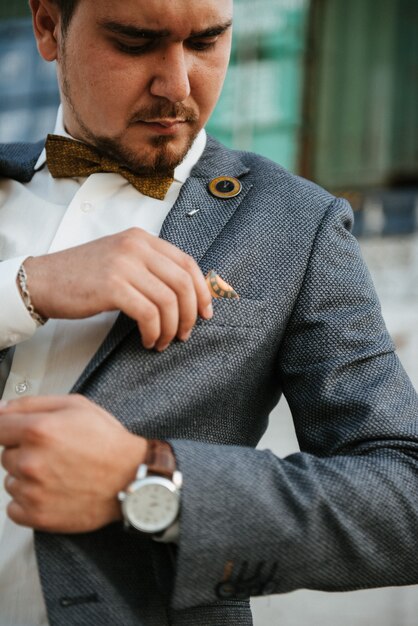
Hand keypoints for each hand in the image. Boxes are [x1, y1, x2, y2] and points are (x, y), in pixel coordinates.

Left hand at [0, 395, 145, 532]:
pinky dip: (28, 501)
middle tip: (55, 453)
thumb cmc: (109, 443)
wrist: (131, 478)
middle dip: (25, 452)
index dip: (10, 429)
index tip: (18, 434)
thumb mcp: (76, 406)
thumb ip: (32, 403)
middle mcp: (30, 461)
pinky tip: (52, 491)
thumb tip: (1, 409)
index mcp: (39, 430)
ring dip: (27, 477)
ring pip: (11, 481)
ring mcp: (32, 491)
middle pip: (6, 455)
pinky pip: (13, 507)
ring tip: (59, 473)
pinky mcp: (37, 515)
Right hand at [24, 228, 212, 350]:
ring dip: (172, 327)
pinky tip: (148, 340)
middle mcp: (136, 246)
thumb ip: (151, 269)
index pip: (187, 262)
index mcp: (142, 239)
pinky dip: (154, 332)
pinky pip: (149, 314)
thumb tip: (187, 294)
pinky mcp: (113, 286)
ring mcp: (124, 264)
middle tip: (186, 333)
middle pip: (183, 282)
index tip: (206, 312)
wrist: (43, 280)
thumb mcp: (122, 260)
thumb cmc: (82, 276)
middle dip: (191, 313)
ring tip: (164, 341)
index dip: (203, 290)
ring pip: (169, 300)